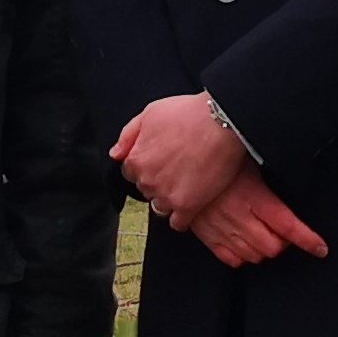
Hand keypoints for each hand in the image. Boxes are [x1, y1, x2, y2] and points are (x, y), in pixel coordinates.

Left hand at [112, 93, 245, 221]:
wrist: (222, 123)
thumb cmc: (188, 114)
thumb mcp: (150, 113)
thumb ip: (128, 135)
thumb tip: (115, 154)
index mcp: (136, 160)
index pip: (131, 173)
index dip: (146, 165)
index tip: (161, 160)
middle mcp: (147, 181)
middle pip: (146, 189)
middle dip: (158, 181)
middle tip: (177, 169)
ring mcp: (166, 195)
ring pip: (160, 207)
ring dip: (169, 199)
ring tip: (187, 184)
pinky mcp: (188, 206)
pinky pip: (178, 223)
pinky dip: (183, 217)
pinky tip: (192, 204)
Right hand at [184, 165, 328, 267]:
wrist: (179, 160)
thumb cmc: (217, 155)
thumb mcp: (250, 160)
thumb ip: (269, 177)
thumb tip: (294, 168)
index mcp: (254, 196)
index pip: (288, 225)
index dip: (308, 240)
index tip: (320, 247)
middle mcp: (239, 216)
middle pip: (272, 247)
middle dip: (283, 242)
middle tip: (282, 231)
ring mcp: (221, 228)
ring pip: (253, 256)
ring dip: (262, 249)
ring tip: (262, 232)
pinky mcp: (205, 235)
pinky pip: (229, 258)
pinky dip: (240, 255)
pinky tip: (242, 240)